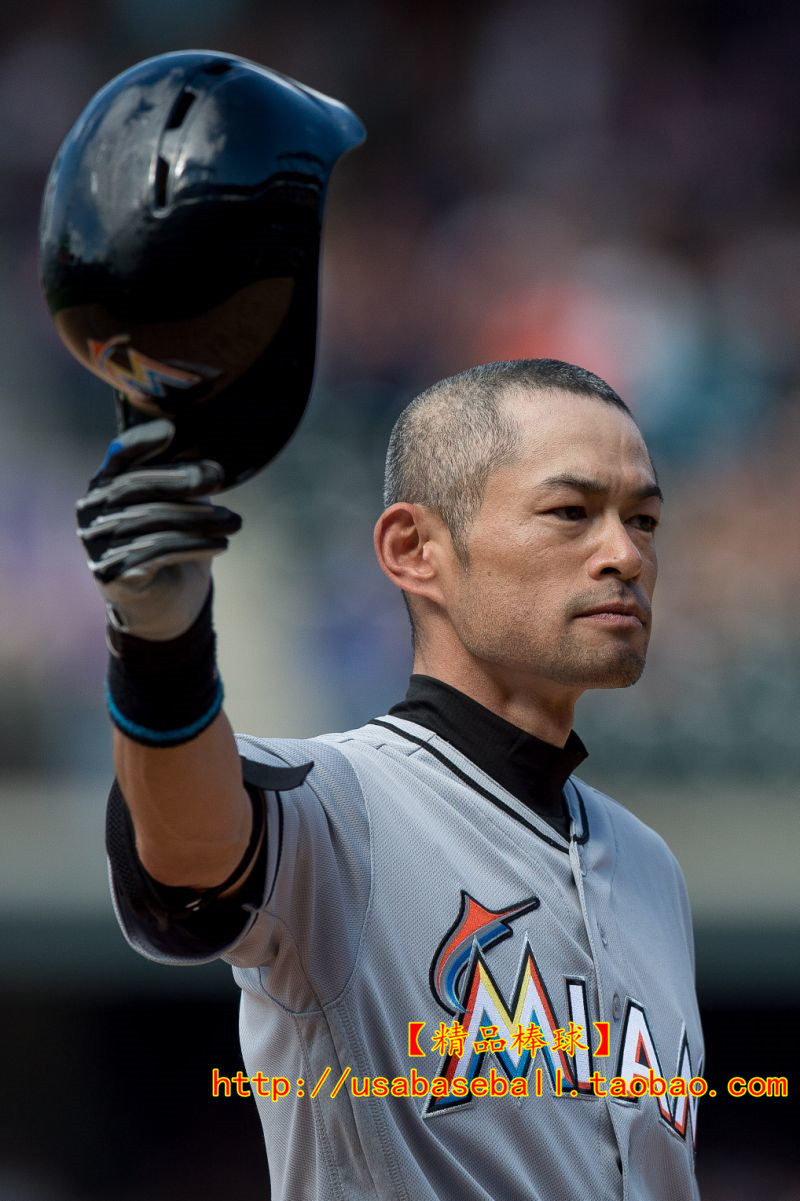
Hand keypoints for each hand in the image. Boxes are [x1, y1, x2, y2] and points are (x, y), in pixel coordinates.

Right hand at [76, 419, 241, 640]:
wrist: (168, 603)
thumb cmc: (176, 544)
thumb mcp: (182, 506)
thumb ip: (186, 480)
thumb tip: (213, 467)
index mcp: (106, 485)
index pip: (119, 455)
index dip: (141, 440)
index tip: (172, 430)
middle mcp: (93, 511)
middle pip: (136, 486)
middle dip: (182, 480)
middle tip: (220, 479)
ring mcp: (96, 543)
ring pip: (151, 520)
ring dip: (199, 518)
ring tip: (235, 522)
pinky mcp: (110, 572)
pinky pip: (155, 551)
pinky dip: (193, 545)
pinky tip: (221, 544)